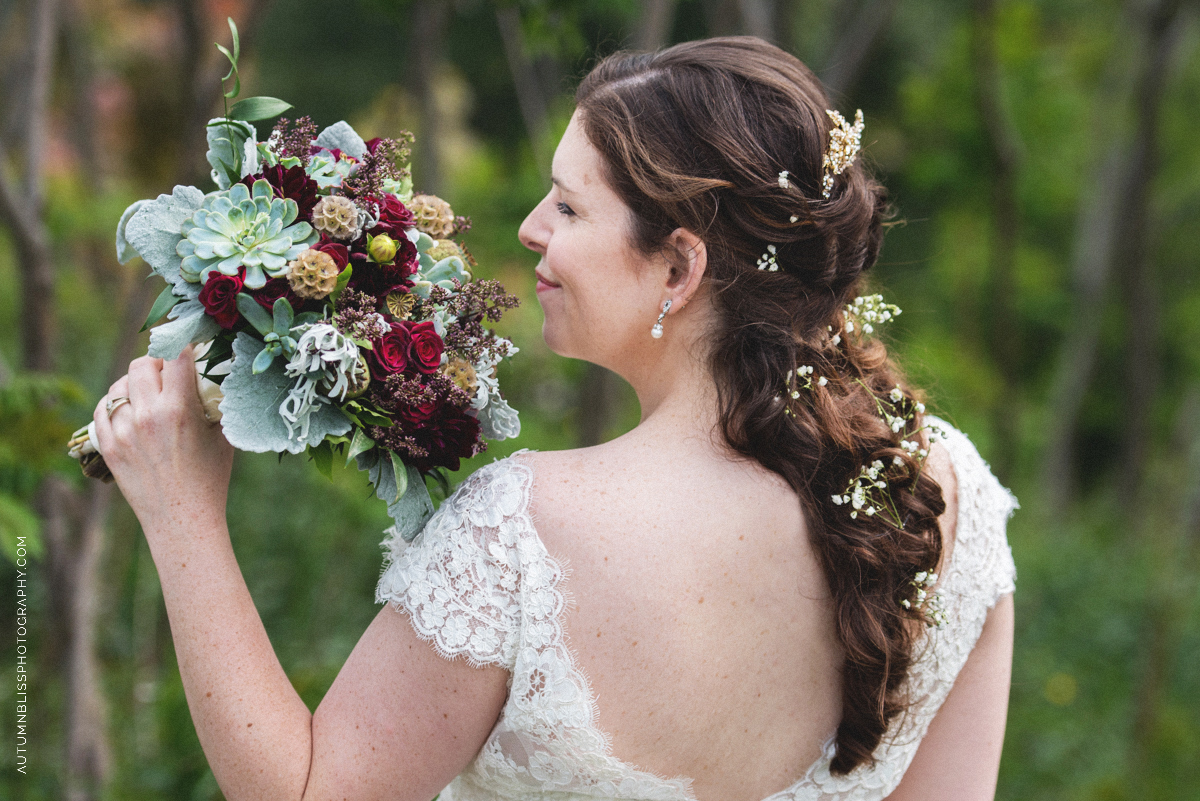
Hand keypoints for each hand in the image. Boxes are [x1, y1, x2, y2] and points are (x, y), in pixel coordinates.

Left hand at [94, 346, 233, 538]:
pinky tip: (128, 409)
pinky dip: (114, 404)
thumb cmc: (211, 478)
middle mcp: (147, 416)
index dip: (183, 344)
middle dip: (156, 361)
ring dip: (133, 383)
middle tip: (166, 370)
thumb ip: (215, 402)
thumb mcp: (223, 435)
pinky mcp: (109, 446)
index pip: (176, 356)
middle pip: (142, 364)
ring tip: (146, 391)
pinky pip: (102, 410)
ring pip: (119, 385)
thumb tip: (216, 374)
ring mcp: (123, 431)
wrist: (183, 520)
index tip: (188, 343)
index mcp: (179, 409)